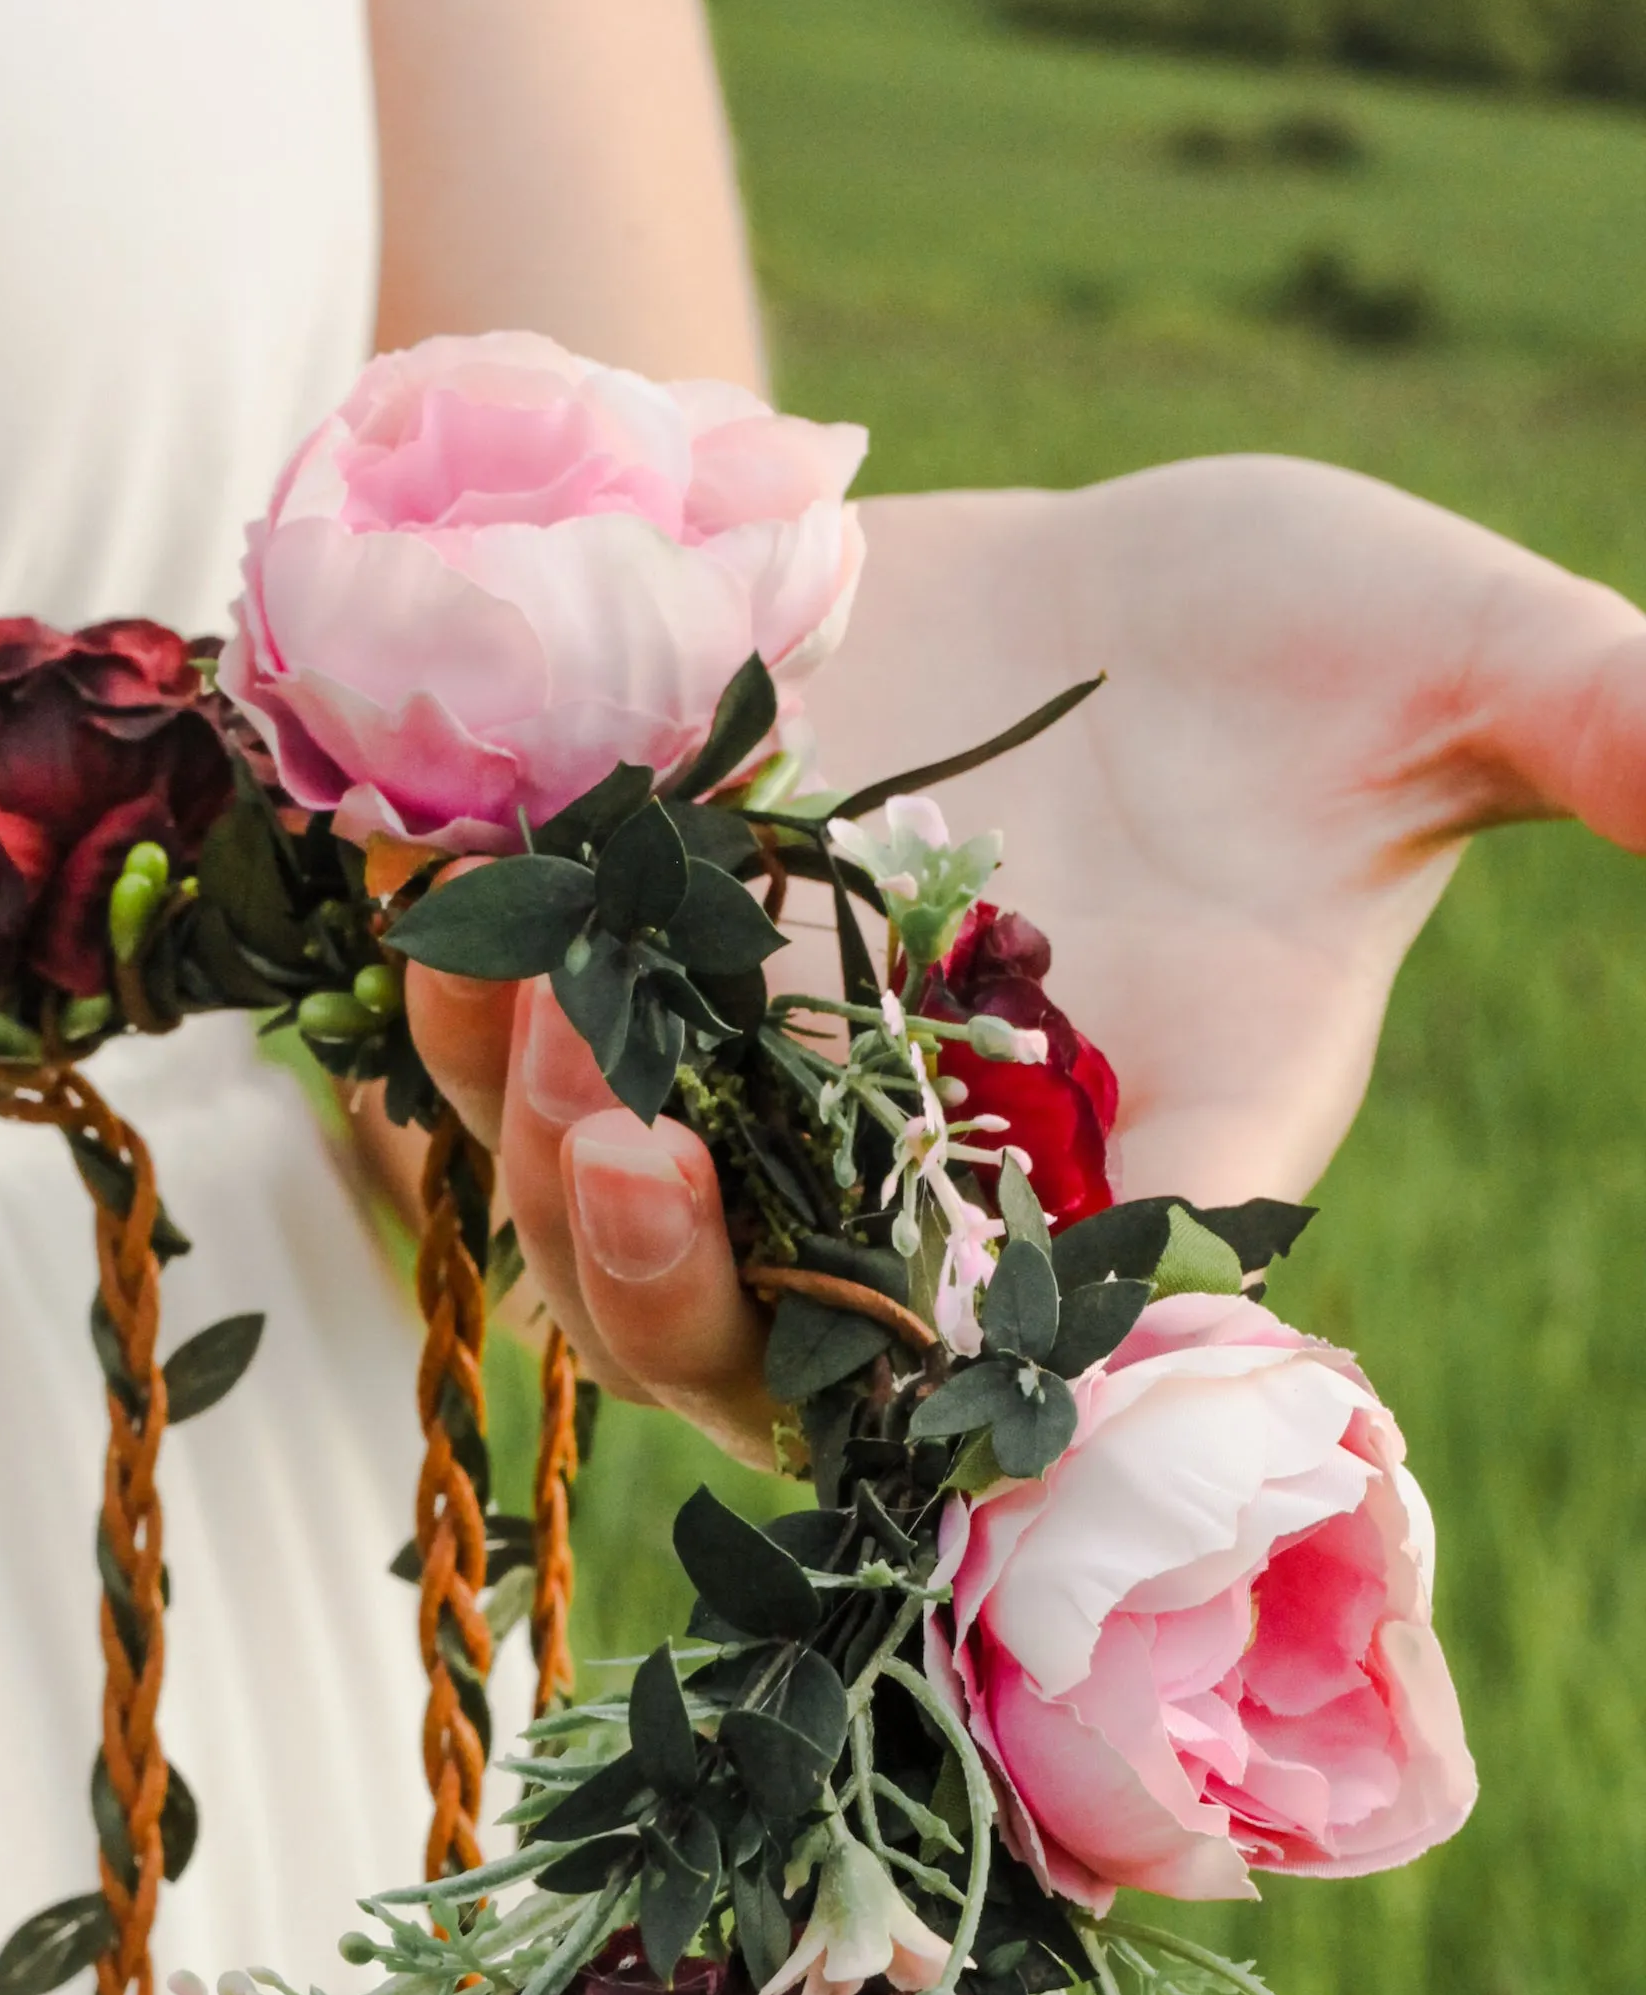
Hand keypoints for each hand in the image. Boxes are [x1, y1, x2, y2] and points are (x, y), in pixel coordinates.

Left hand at [407, 454, 1645, 1460]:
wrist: (1052, 557)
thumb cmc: (1266, 640)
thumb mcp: (1429, 661)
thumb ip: (1584, 725)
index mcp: (1114, 1200)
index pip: (1054, 1385)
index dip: (998, 1438)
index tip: (953, 1413)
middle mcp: (908, 1209)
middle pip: (767, 1359)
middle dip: (680, 1283)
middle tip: (641, 1146)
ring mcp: (741, 1130)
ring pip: (595, 1246)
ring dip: (543, 1156)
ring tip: (541, 1016)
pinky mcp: (613, 1012)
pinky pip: (490, 1077)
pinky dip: (460, 1017)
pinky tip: (465, 918)